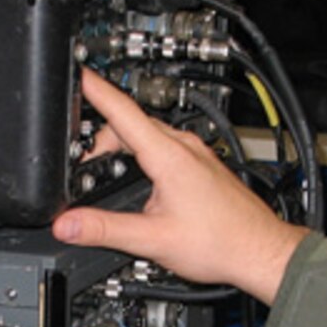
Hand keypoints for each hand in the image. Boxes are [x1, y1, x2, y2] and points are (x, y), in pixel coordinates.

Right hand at [53, 69, 309, 304]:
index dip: (95, 91)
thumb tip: (66, 225)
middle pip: (131, 124)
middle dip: (101, 138)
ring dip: (124, 147)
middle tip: (81, 162)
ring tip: (105, 171)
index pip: (123, 111)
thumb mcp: (152, 240)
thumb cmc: (222, 243)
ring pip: (149, 136)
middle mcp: (185, 147)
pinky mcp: (202, 165)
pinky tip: (140, 180)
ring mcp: (196, 154)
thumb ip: (104, 230)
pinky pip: (165, 147)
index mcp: (170, 157)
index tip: (76, 74)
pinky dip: (144, 156)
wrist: (260, 251)